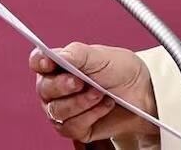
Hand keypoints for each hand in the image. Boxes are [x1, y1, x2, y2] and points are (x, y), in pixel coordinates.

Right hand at [29, 42, 158, 143]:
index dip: (39, 62)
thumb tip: (53, 55)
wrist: (143, 93)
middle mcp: (57, 88)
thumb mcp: (99, 56)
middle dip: (64, 86)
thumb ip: (74, 54)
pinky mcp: (75, 128)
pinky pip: (72, 126)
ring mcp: (64, 109)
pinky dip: (91, 115)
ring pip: (57, 111)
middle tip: (82, 81)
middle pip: (43, 89)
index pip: (37, 62)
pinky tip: (104, 106)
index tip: (50, 63)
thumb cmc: (121, 71)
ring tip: (100, 93)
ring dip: (81, 102)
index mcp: (59, 65)